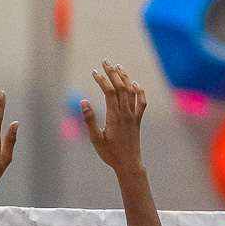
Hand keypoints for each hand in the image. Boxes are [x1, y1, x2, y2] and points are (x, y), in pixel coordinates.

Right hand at [82, 61, 146, 176]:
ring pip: (131, 91)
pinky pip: (141, 101)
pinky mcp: (137, 119)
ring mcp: (133, 115)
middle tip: (105, 62)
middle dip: (113, 73)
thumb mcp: (95, 138)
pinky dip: (139, 90)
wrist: (128, 163)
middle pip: (120, 87)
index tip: (94, 72)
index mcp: (115, 116)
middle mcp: (126, 112)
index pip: (109, 92)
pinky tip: (134, 83)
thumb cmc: (110, 153)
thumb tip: (83, 101)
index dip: (102, 80)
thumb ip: (90, 119)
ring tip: (118, 67)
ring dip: (124, 78)